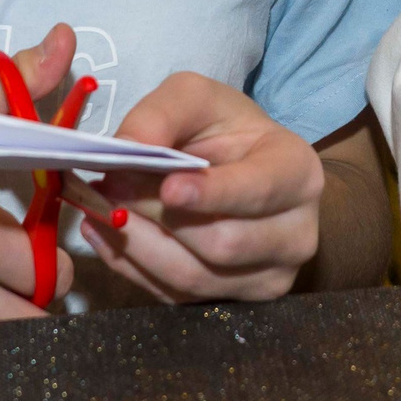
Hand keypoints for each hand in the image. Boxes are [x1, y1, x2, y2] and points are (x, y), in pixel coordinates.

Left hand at [76, 73, 323, 303]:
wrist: (242, 170)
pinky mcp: (235, 303)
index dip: (213, 194)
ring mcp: (270, 276)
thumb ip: (163, 114)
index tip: (168, 187)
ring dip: (138, 245)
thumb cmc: (225, 130)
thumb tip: (128, 147)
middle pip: (222, 243)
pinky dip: (132, 267)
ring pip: (195, 277)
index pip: (259, 191)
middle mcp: (297, 234)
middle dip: (158, 216)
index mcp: (298, 173)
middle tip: (111, 186)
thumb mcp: (196, 98)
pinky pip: (176, 296)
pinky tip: (108, 235)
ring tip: (102, 209)